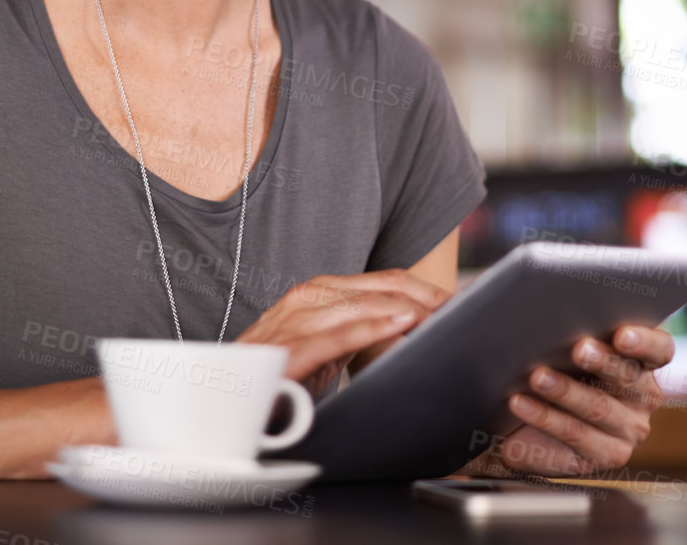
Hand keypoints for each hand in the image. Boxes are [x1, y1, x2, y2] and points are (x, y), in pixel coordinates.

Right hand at [238, 269, 449, 397]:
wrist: (224, 405)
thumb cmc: (278, 380)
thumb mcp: (326, 351)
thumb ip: (356, 334)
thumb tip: (409, 331)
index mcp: (318, 295)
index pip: (381, 282)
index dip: (423, 287)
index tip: (458, 301)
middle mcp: (306, 299)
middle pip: (378, 287)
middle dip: (424, 295)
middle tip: (462, 308)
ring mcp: (294, 321)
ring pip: (361, 305)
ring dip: (407, 308)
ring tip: (443, 314)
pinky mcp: (288, 351)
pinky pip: (337, 334)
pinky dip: (372, 326)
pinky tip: (401, 324)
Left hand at [464, 324, 675, 478]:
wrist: (518, 421)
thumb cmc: (543, 364)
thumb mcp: (555, 340)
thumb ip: (565, 320)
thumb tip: (545, 297)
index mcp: (641, 359)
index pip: (659, 348)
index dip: (644, 341)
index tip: (622, 334)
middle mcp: (643, 395)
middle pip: (630, 376)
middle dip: (602, 360)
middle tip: (578, 348)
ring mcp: (627, 429)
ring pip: (599, 406)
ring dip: (565, 389)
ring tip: (536, 375)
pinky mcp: (605, 455)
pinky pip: (575, 434)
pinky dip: (544, 415)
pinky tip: (519, 402)